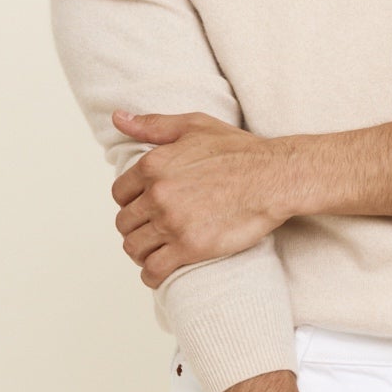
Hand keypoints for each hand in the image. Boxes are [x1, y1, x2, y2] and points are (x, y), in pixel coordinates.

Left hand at [110, 108, 288, 286]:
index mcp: (153, 165)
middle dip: (135, 228)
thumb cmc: (240, 151)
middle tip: (150, 232)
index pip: (120, 193)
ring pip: (134, 247)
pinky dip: (151, 274)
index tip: (143, 209)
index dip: (130, 202)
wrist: (273, 178)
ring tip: (154, 251)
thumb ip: (153, 125)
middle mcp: (157, 194)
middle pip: (124, 223)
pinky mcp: (190, 247)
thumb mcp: (194, 126)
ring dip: (141, 252)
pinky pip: (154, 269)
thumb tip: (118, 118)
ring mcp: (172, 222)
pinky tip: (158, 271)